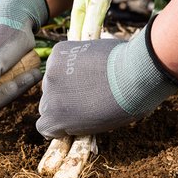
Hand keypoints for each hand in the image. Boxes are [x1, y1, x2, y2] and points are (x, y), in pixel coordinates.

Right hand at [36, 23, 177, 138]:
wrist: (134, 75)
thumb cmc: (123, 106)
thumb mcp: (96, 125)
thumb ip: (75, 121)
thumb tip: (72, 115)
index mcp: (55, 120)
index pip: (44, 126)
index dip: (58, 121)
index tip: (70, 115)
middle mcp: (48, 98)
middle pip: (46, 102)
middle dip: (60, 100)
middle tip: (81, 93)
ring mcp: (51, 73)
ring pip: (51, 79)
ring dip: (63, 79)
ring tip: (86, 74)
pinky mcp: (58, 52)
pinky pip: (59, 59)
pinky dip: (68, 60)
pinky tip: (86, 60)